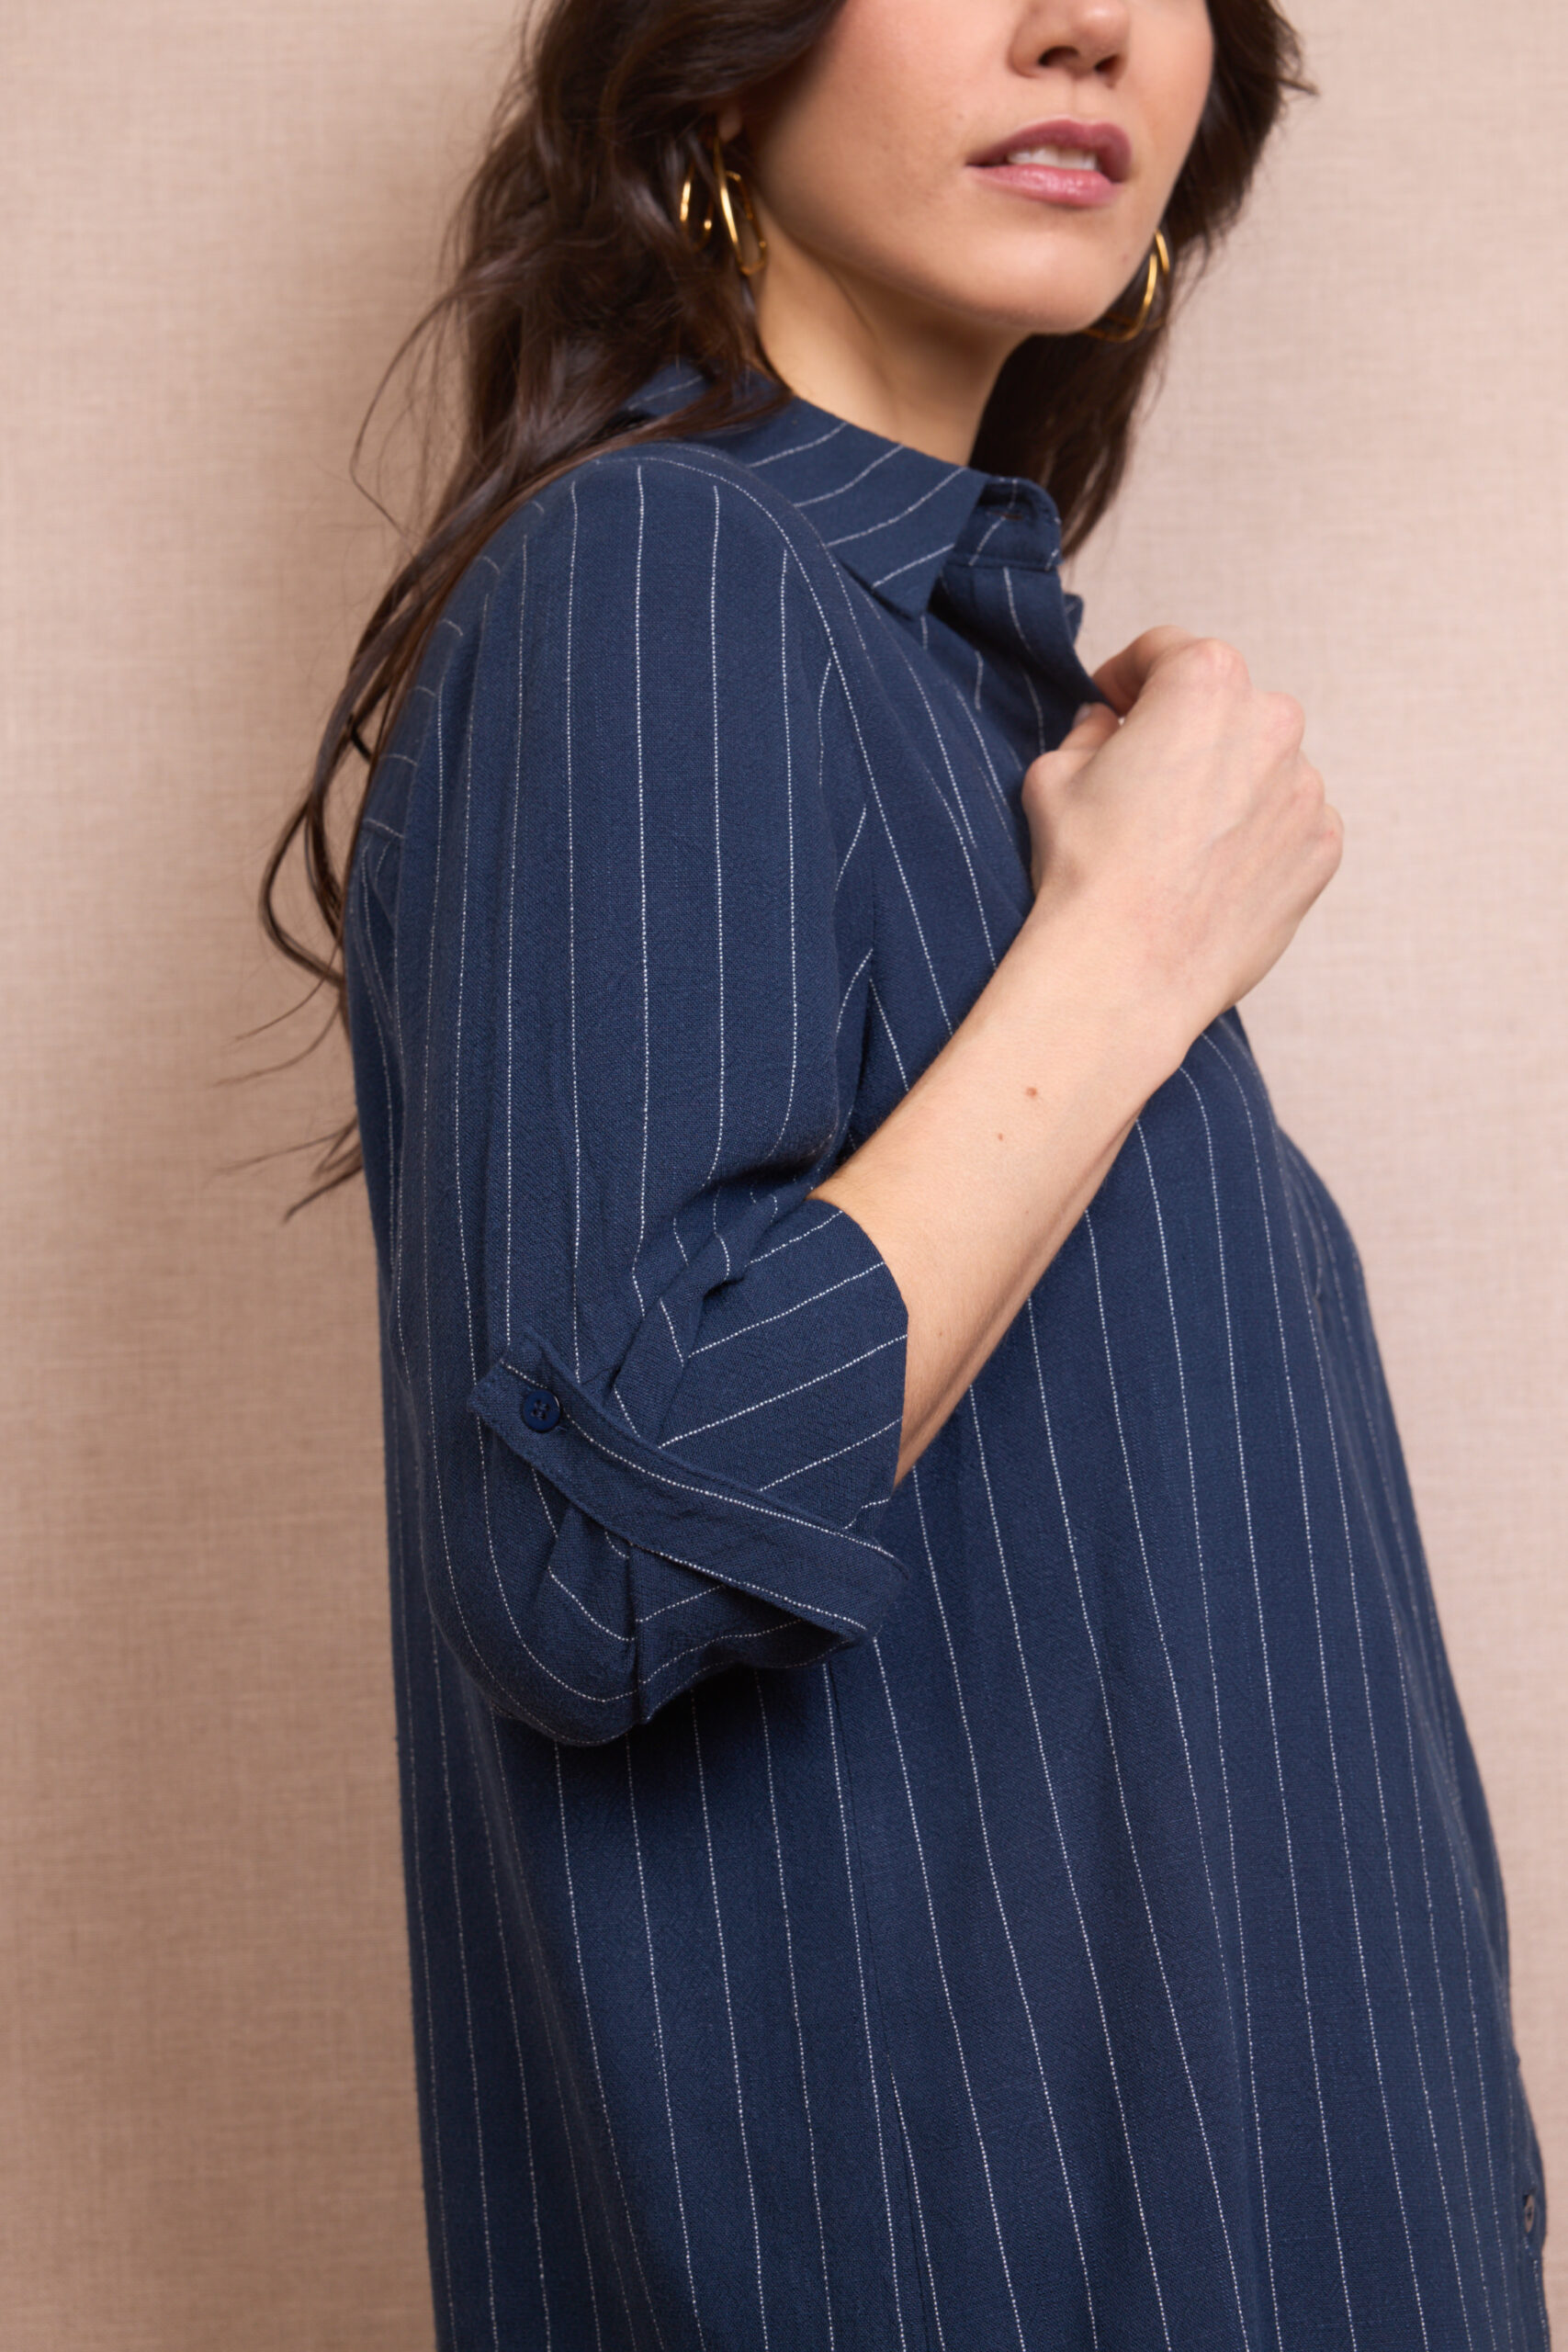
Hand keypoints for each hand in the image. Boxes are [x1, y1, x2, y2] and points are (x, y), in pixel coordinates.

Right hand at [1019, 628, 1342, 1042]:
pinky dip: (1256, 835)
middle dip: (1185, 731)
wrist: (1126, 970)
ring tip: (1177, 841)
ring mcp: (1307, 787)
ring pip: (1262, 765)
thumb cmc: (1086, 867)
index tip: (1111, 708)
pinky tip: (1209, 873)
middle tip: (1142, 782)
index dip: (1126, 677)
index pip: (1166, 651)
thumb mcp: (1053, 773)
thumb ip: (1088, 731)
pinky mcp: (1323, 846)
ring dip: (1227, 784)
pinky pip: (1288, 821)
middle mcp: (1273, 720)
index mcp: (1206, 680)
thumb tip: (1107, 726)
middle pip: (1225, 706)